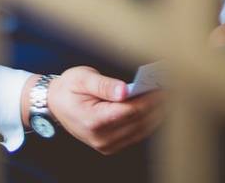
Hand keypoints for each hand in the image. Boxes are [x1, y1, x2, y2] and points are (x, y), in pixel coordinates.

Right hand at [22, 67, 164, 154]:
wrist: (55, 104)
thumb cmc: (68, 88)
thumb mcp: (81, 79)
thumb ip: (104, 85)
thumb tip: (125, 91)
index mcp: (93, 120)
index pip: (129, 111)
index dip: (148, 100)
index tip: (161, 87)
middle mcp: (101, 137)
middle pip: (139, 122)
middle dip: (157, 105)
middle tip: (170, 88)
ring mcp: (106, 144)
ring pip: (141, 130)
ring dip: (156, 114)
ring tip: (167, 96)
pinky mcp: (111, 145)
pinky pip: (136, 134)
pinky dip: (148, 121)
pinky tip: (156, 108)